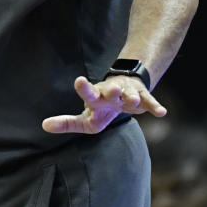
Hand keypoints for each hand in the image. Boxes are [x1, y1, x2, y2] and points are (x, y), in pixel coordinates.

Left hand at [41, 75, 166, 133]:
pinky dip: (155, 107)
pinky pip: (150, 102)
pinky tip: (162, 113)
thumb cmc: (102, 107)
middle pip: (111, 90)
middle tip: (112, 91)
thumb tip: (44, 125)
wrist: (125, 91)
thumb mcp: (86, 118)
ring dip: (131, 97)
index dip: (83, 87)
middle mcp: (112, 92)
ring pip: (131, 94)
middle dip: (112, 91)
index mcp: (96, 97)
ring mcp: (128, 93)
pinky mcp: (143, 98)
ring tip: (131, 102)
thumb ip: (67, 122)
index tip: (79, 80)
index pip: (88, 92)